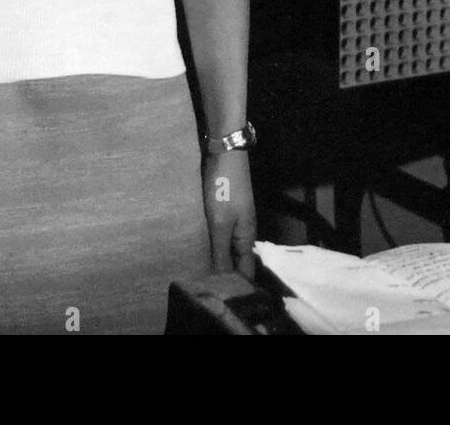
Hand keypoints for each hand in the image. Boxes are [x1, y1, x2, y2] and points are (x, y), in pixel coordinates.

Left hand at [202, 151, 256, 279]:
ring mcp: (237, 219)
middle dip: (227, 274)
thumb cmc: (223, 188)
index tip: (221, 297)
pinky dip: (216, 244)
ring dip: (220, 259)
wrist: (226, 153)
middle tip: (208, 288)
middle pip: (238, 260)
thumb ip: (221, 253)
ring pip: (230, 247)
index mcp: (246, 237)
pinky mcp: (228, 209)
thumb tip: (224, 281)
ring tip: (203, 273)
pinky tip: (204, 249)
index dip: (236, 286)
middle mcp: (245, 231)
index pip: (246, 270)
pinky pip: (224, 235)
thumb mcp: (220, 223)